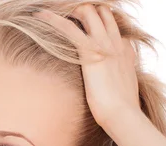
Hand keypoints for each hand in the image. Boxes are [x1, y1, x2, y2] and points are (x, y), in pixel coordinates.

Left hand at [32, 4, 140, 131]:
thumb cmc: (121, 110)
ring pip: (87, 11)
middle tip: (67, 17)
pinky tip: (41, 15)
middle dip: (84, 11)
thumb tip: (112, 84)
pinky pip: (69, 27)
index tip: (84, 28)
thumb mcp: (124, 88)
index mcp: (124, 49)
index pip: (112, 25)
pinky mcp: (90, 51)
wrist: (123, 115)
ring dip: (70, 11)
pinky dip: (52, 19)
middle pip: (101, 11)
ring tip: (55, 14)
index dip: (97, 23)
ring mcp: (104, 44)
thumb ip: (118, 78)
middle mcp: (116, 42)